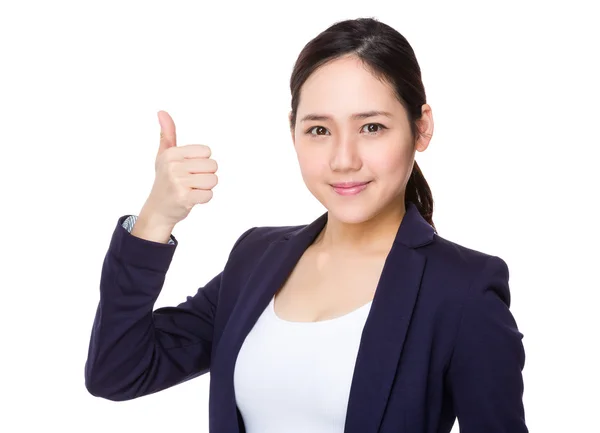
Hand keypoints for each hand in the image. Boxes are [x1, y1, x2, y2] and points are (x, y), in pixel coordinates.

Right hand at [139, 110, 217, 228]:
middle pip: (213, 166)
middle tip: (190, 182)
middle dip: (206, 176)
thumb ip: (167, 134)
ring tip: (191, 189)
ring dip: (205, 188)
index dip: (202, 162)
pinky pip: (209, 195)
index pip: (207, 152)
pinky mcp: (184, 198)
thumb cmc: (164, 180)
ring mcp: (178, 182)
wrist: (158, 209)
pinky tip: (191, 198)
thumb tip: (162, 112)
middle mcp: (173, 166)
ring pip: (213, 180)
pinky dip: (203, 198)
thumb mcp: (164, 156)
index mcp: (171, 153)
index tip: (188, 169)